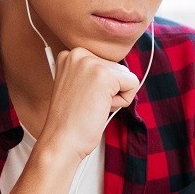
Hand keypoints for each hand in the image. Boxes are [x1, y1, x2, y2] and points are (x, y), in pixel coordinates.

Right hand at [39, 47, 139, 161]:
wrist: (61, 140)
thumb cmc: (70, 121)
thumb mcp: (77, 86)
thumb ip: (92, 74)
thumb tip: (121, 72)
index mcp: (71, 55)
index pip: (106, 64)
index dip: (100, 87)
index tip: (81, 98)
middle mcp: (79, 53)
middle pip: (118, 69)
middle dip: (109, 91)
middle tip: (87, 104)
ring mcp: (91, 62)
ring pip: (126, 76)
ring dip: (115, 96)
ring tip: (92, 106)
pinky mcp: (105, 75)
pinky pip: (133, 84)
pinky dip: (122, 101)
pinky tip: (101, 108)